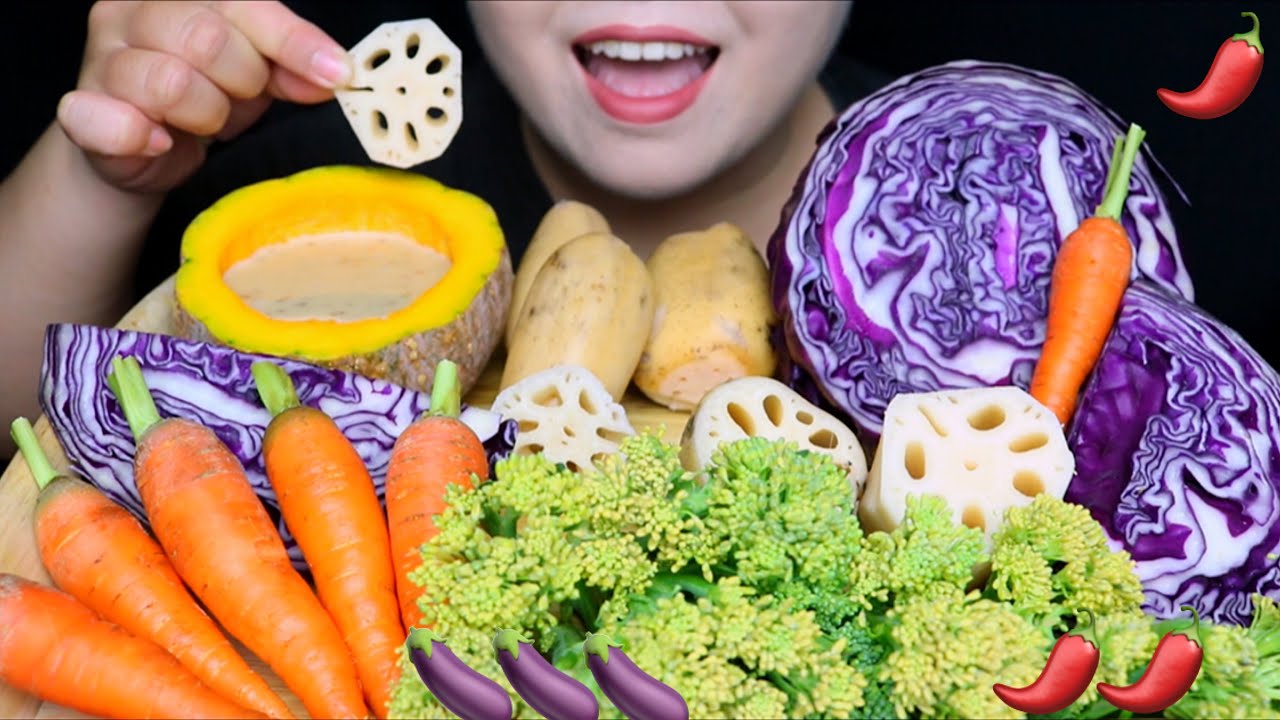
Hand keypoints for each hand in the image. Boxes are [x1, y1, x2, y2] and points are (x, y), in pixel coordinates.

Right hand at [57, 1, 351, 193]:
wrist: (141, 150)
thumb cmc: (203, 99)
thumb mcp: (255, 76)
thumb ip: (289, 68)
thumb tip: (333, 73)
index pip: (243, 3)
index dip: (292, 41)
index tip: (336, 73)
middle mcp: (130, 14)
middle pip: (206, 37)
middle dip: (242, 79)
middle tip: (241, 99)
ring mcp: (101, 60)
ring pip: (171, 82)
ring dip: (206, 113)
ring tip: (205, 121)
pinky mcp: (83, 112)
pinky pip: (116, 123)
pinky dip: (144, 136)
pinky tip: (160, 141)